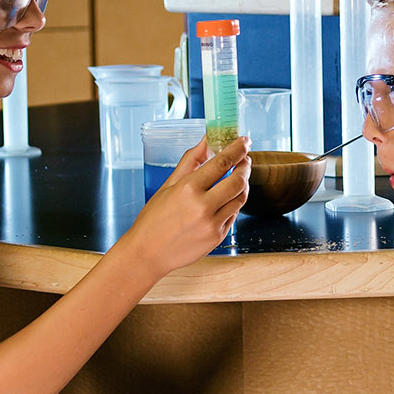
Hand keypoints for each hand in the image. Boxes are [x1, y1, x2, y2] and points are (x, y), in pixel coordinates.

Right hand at [117, 137, 250, 277]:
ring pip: (240, 198)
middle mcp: (203, 207)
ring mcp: (212, 224)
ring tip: (237, 177)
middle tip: (244, 159)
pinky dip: (233, 203)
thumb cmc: (154, 218)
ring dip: (243, 184)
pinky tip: (226, 198)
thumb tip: (206, 140)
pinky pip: (234, 214)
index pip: (222, 162)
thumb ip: (190, 161)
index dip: (237, 149)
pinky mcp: (218, 237)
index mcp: (188, 189)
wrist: (148, 253)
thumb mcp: (168, 185)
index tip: (244, 141)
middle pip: (238, 180)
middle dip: (245, 166)